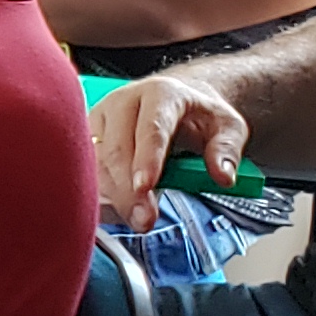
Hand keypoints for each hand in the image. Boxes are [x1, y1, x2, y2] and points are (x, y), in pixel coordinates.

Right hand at [91, 72, 245, 231]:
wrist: (176, 101)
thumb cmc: (199, 116)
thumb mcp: (229, 127)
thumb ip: (227, 150)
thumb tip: (223, 176)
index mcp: (160, 94)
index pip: (151, 128)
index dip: (146, 159)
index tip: (146, 188)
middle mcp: (123, 102)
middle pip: (117, 149)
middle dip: (128, 191)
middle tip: (144, 221)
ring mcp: (100, 118)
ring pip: (96, 163)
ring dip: (112, 196)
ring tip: (136, 219)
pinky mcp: (87, 135)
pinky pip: (87, 169)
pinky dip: (100, 193)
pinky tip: (118, 210)